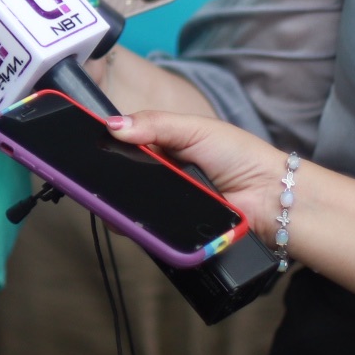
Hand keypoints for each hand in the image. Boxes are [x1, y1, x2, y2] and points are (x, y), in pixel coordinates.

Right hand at [105, 109, 286, 235]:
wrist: (270, 197)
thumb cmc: (238, 155)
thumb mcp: (195, 129)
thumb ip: (154, 124)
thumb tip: (111, 124)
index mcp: (165, 147)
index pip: (126, 145)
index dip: (106, 145)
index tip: (84, 146)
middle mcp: (161, 176)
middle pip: (123, 177)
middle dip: (106, 176)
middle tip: (90, 175)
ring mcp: (165, 204)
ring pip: (129, 205)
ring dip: (117, 202)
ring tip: (103, 197)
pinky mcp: (171, 230)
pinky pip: (145, 229)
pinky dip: (135, 225)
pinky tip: (124, 220)